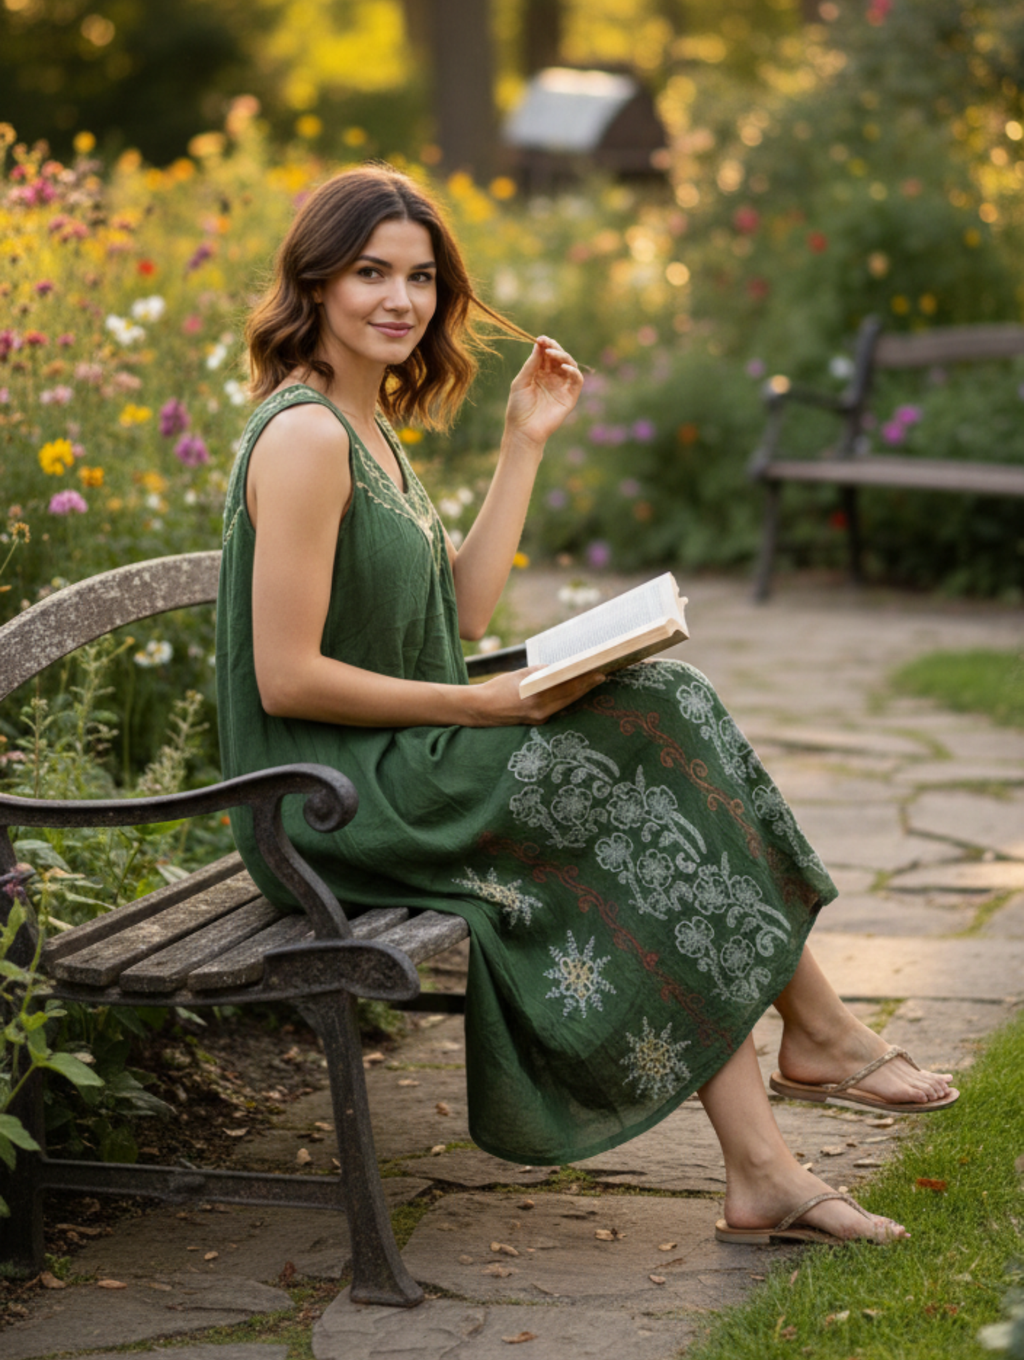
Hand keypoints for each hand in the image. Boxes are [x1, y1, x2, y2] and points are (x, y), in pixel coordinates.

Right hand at [463, 667, 604, 726]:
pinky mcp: (536, 721)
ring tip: (591, 682)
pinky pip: (556, 708)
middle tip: (602, 676)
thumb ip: (540, 672)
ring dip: (578, 693)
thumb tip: (558, 669)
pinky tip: (573, 692)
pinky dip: (566, 699)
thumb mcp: (519, 675)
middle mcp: (540, 711)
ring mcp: (539, 719)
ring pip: (565, 704)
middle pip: (570, 697)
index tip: (599, 673)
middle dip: (586, 686)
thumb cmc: (497, 688)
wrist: (479, 709)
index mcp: (536, 697)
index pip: (567, 687)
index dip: (584, 680)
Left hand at [504, 337, 583, 449]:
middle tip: (547, 344)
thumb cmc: (518, 408)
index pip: (546, 355)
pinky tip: (563, 368)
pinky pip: (577, 380)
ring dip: (563, 356)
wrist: (523, 430)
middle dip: (554, 348)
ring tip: (552, 354)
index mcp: (539, 374)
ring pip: (569, 365)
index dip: (545, 345)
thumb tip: (539, 344)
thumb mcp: (521, 381)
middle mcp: (552, 378)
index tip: (540, 339)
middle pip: (559, 357)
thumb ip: (531, 364)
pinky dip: (573, 371)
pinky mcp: (570, 397)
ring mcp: (562, 387)